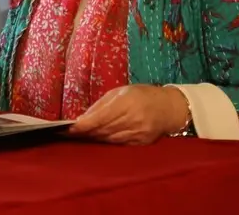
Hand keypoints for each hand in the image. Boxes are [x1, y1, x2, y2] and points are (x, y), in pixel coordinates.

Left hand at [67, 84, 189, 144]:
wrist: (170, 108)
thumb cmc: (142, 95)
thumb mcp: (120, 92)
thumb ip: (101, 105)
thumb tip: (82, 119)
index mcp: (127, 103)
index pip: (100, 118)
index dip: (84, 125)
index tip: (69, 128)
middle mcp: (133, 120)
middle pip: (103, 130)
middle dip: (85, 132)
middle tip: (68, 133)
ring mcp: (139, 133)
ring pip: (109, 139)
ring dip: (94, 138)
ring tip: (80, 135)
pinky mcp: (142, 143)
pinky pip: (119, 144)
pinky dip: (107, 141)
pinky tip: (98, 138)